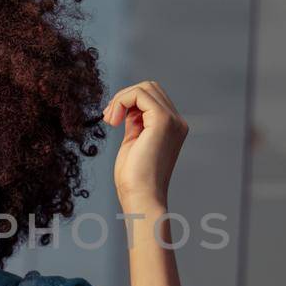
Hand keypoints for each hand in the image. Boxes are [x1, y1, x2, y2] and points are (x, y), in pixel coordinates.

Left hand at [103, 80, 188, 213]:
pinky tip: (113, 121)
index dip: (128, 102)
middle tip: (109, 118)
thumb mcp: (134, 142)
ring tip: (110, 119)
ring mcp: (172, 120)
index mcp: (172, 127)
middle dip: (124, 97)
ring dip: (121, 98)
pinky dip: (121, 101)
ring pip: (145, 87)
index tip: (111, 119)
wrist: (141, 197)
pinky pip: (139, 94)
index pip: (151, 98)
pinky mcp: (162, 121)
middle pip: (150, 88)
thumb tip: (126, 106)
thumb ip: (135, 122)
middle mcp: (177, 122)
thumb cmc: (134, 178)